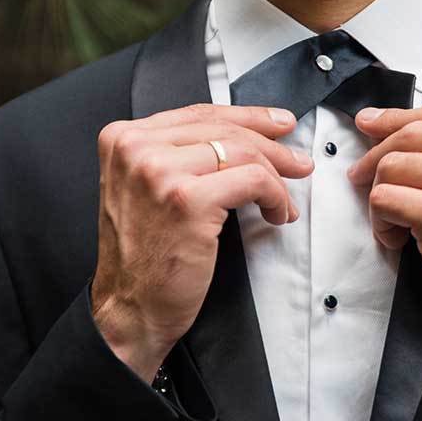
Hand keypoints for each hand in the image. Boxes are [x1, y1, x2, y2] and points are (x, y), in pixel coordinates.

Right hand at [91, 103, 313, 382]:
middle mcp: (136, 148)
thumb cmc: (146, 256)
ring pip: (243, 152)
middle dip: (272, 145)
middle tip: (299, 162)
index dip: (247, 116)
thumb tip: (242, 134)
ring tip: (285, 201)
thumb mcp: (147, 190)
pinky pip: (253, 181)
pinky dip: (276, 197)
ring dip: (276, 178)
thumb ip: (178, 156)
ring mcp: (159, 172)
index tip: (278, 124)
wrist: (130, 307)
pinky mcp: (186, 200)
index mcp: (123, 138)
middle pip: (223, 129)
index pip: (198, 113)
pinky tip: (278, 214)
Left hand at [346, 104, 421, 382]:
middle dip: (375, 156)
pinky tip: (397, 237)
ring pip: (390, 166)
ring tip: (395, 222)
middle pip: (409, 135)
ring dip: (380, 196)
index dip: (395, 117)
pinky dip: (381, 220)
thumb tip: (400, 131)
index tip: (371, 122)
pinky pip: (384, 199)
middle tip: (360, 174)